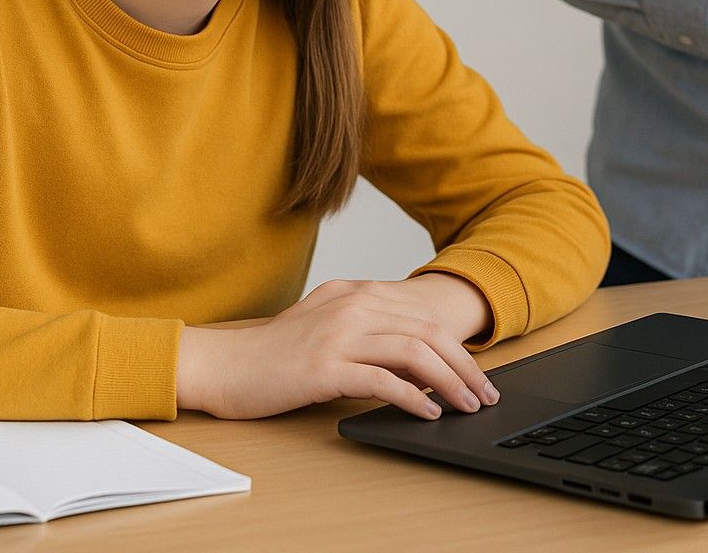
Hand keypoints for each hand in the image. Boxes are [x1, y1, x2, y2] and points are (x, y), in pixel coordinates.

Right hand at [174, 276, 496, 419]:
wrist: (223, 364)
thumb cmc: (272, 354)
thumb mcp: (324, 324)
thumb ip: (365, 327)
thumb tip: (415, 353)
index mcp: (356, 294)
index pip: (423, 317)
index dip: (458, 348)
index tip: (477, 375)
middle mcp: (353, 306)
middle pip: (428, 332)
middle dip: (465, 367)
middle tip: (485, 395)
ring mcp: (339, 334)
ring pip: (414, 353)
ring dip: (450, 383)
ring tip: (467, 406)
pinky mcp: (326, 366)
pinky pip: (384, 380)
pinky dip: (414, 397)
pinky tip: (429, 413)